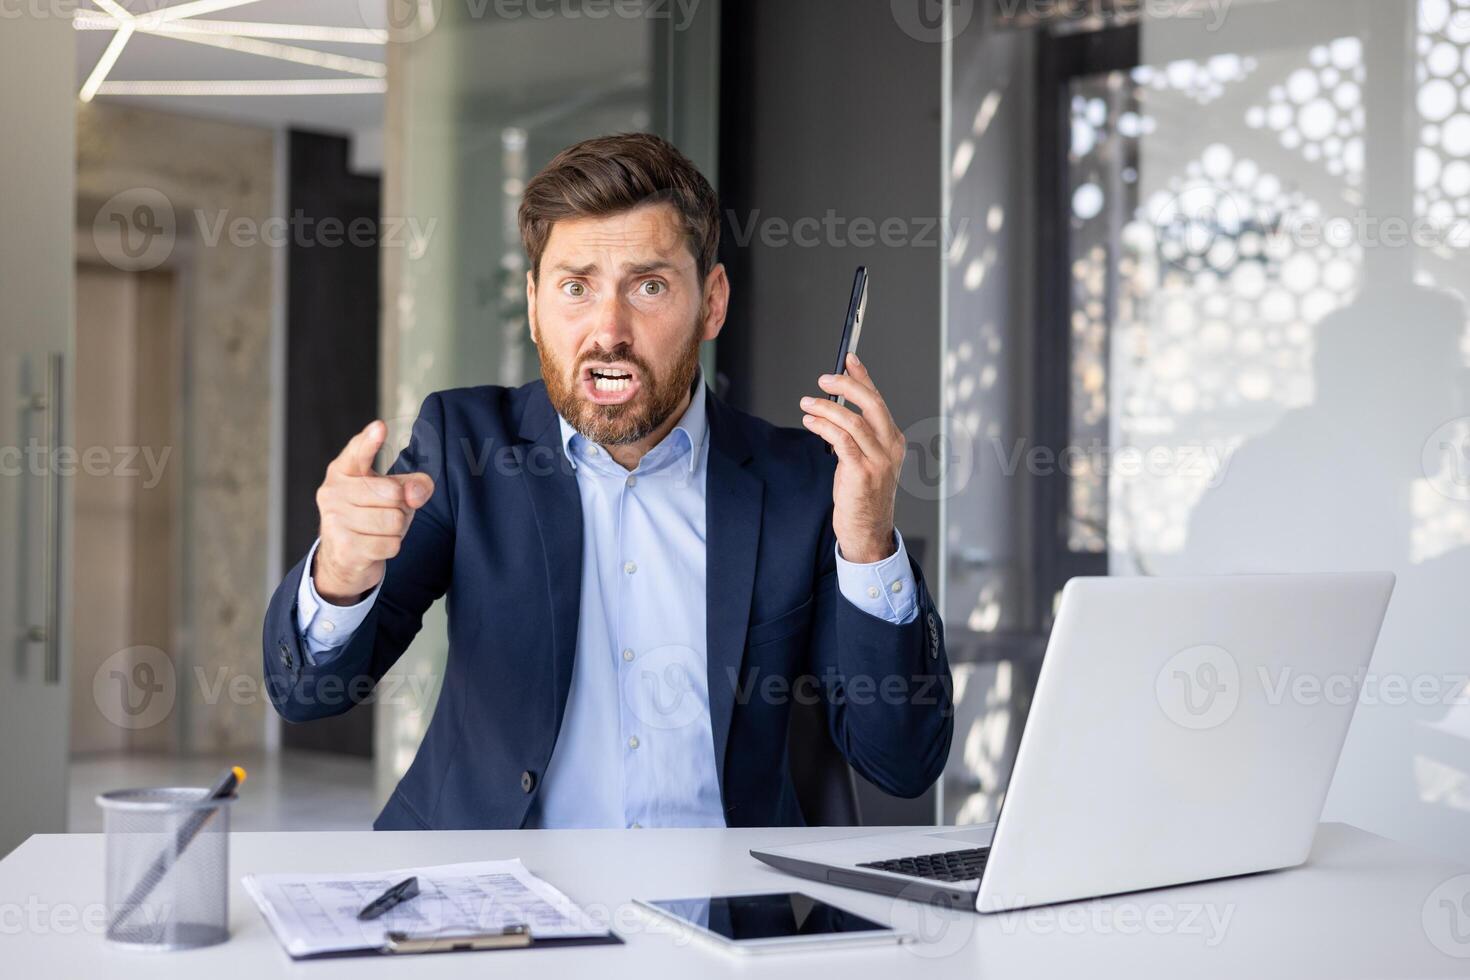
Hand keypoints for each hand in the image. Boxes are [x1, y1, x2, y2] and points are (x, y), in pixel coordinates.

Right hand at [313, 420, 434, 604]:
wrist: (343, 559)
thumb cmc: (371, 516)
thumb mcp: (393, 494)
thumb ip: (411, 485)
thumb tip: (417, 492)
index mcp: (342, 470)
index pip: (358, 452)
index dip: (370, 441)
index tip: (380, 427)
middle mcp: (333, 492)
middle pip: (393, 493)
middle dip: (400, 507)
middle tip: (385, 514)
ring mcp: (335, 520)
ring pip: (394, 520)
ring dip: (397, 530)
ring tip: (379, 531)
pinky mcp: (344, 548)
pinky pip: (391, 544)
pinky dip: (391, 547)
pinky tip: (375, 546)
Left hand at [799, 353, 904, 563]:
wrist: (868, 531)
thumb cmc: (863, 496)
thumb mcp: (864, 460)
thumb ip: (856, 436)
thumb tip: (834, 408)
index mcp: (893, 440)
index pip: (878, 400)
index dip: (863, 376)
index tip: (848, 359)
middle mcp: (890, 448)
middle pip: (871, 403)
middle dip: (846, 385)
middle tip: (824, 379)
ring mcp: (879, 461)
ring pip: (853, 421)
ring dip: (827, 408)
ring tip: (807, 403)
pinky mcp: (862, 474)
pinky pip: (842, 441)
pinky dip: (824, 427)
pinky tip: (811, 422)